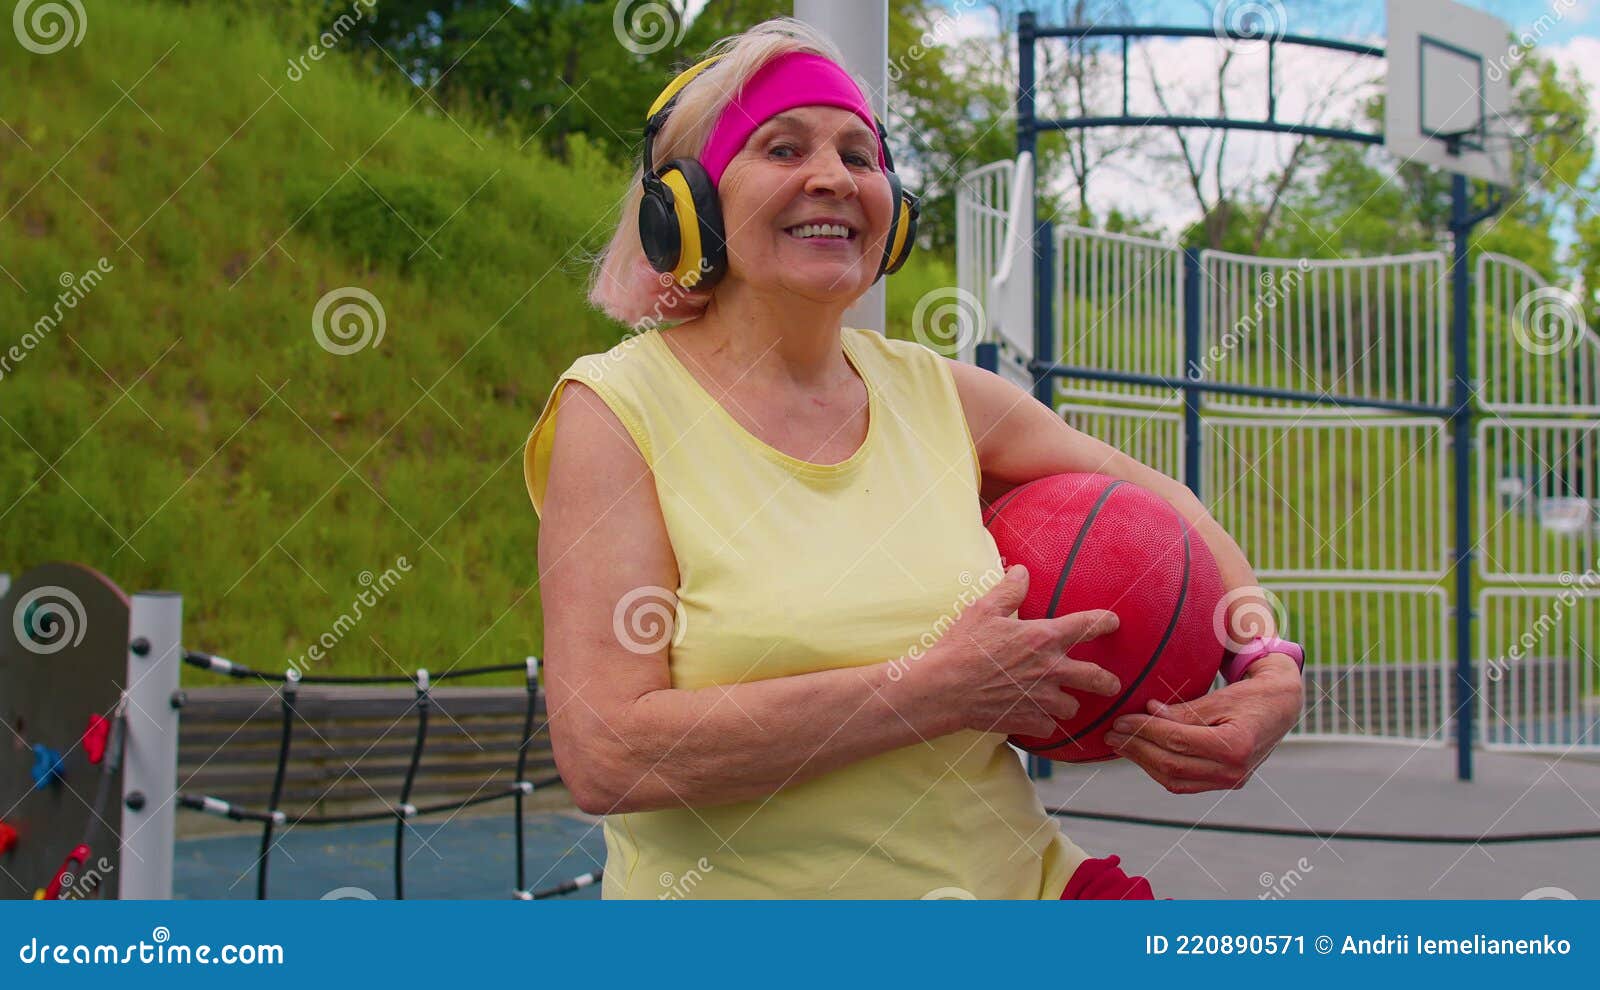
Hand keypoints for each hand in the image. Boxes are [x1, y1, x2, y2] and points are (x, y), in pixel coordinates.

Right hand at [926, 564, 1122, 737]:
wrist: (945, 688)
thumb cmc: (963, 647)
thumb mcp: (984, 610)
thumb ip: (1009, 590)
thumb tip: (1022, 571)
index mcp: (1043, 638)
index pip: (1088, 626)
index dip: (1105, 622)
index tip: (1113, 622)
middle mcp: (1051, 669)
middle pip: (1097, 679)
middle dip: (1108, 682)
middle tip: (1111, 684)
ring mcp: (1043, 699)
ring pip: (1073, 707)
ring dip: (1067, 703)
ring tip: (1061, 701)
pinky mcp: (1030, 721)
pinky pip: (1048, 727)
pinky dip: (1043, 722)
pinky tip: (1034, 717)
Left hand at [1102, 654, 1303, 793]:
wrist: (1282, 707)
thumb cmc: (1253, 695)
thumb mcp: (1221, 696)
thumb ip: (1186, 710)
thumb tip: (1149, 712)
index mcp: (1236, 746)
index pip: (1178, 741)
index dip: (1145, 731)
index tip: (1120, 720)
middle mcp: (1235, 771)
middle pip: (1173, 765)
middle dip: (1137, 749)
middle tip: (1111, 734)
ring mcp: (1231, 781)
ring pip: (1176, 779)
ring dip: (1143, 762)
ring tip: (1120, 745)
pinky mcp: (1226, 783)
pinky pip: (1185, 783)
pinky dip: (1160, 770)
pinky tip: (1142, 754)